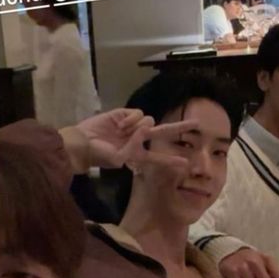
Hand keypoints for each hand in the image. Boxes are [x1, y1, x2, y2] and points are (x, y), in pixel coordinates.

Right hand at [75, 109, 197, 172]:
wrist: (81, 142)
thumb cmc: (97, 155)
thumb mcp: (116, 159)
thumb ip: (132, 149)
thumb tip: (144, 130)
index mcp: (137, 154)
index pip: (158, 157)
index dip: (171, 161)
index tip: (185, 164)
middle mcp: (138, 139)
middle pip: (163, 132)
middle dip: (179, 127)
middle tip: (197, 124)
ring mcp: (133, 126)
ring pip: (149, 120)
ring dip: (139, 126)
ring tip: (123, 131)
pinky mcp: (125, 114)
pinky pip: (138, 113)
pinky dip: (131, 119)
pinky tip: (120, 125)